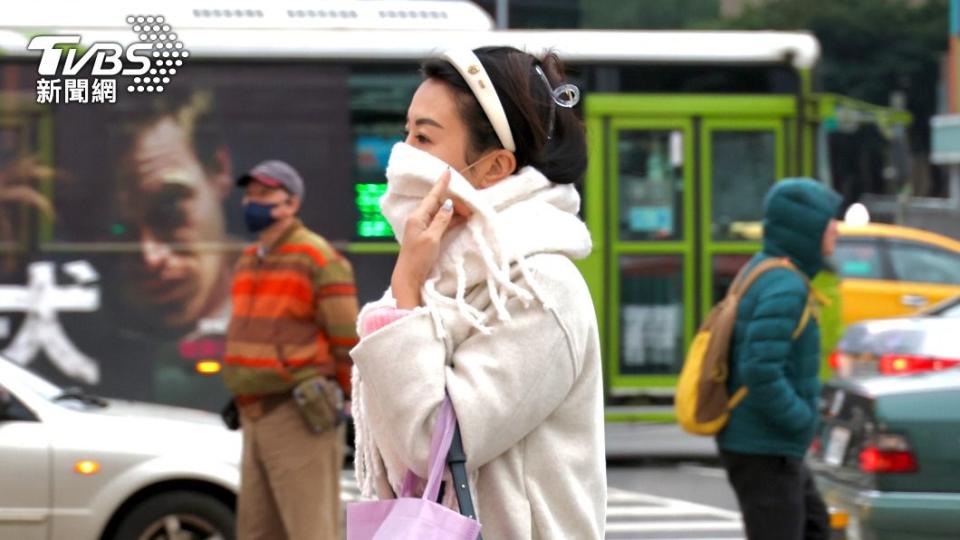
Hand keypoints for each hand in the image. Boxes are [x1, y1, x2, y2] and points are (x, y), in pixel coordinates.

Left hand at [391, 168, 459, 308]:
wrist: (409, 277)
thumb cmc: (418, 258)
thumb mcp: (432, 238)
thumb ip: (441, 220)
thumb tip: (449, 204)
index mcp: (418, 217)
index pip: (433, 196)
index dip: (441, 184)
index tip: (448, 172)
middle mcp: (420, 219)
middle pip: (439, 204)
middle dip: (454, 202)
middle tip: (469, 206)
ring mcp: (424, 228)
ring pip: (442, 213)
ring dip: (455, 211)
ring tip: (469, 210)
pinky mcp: (428, 236)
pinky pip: (442, 223)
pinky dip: (452, 220)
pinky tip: (461, 219)